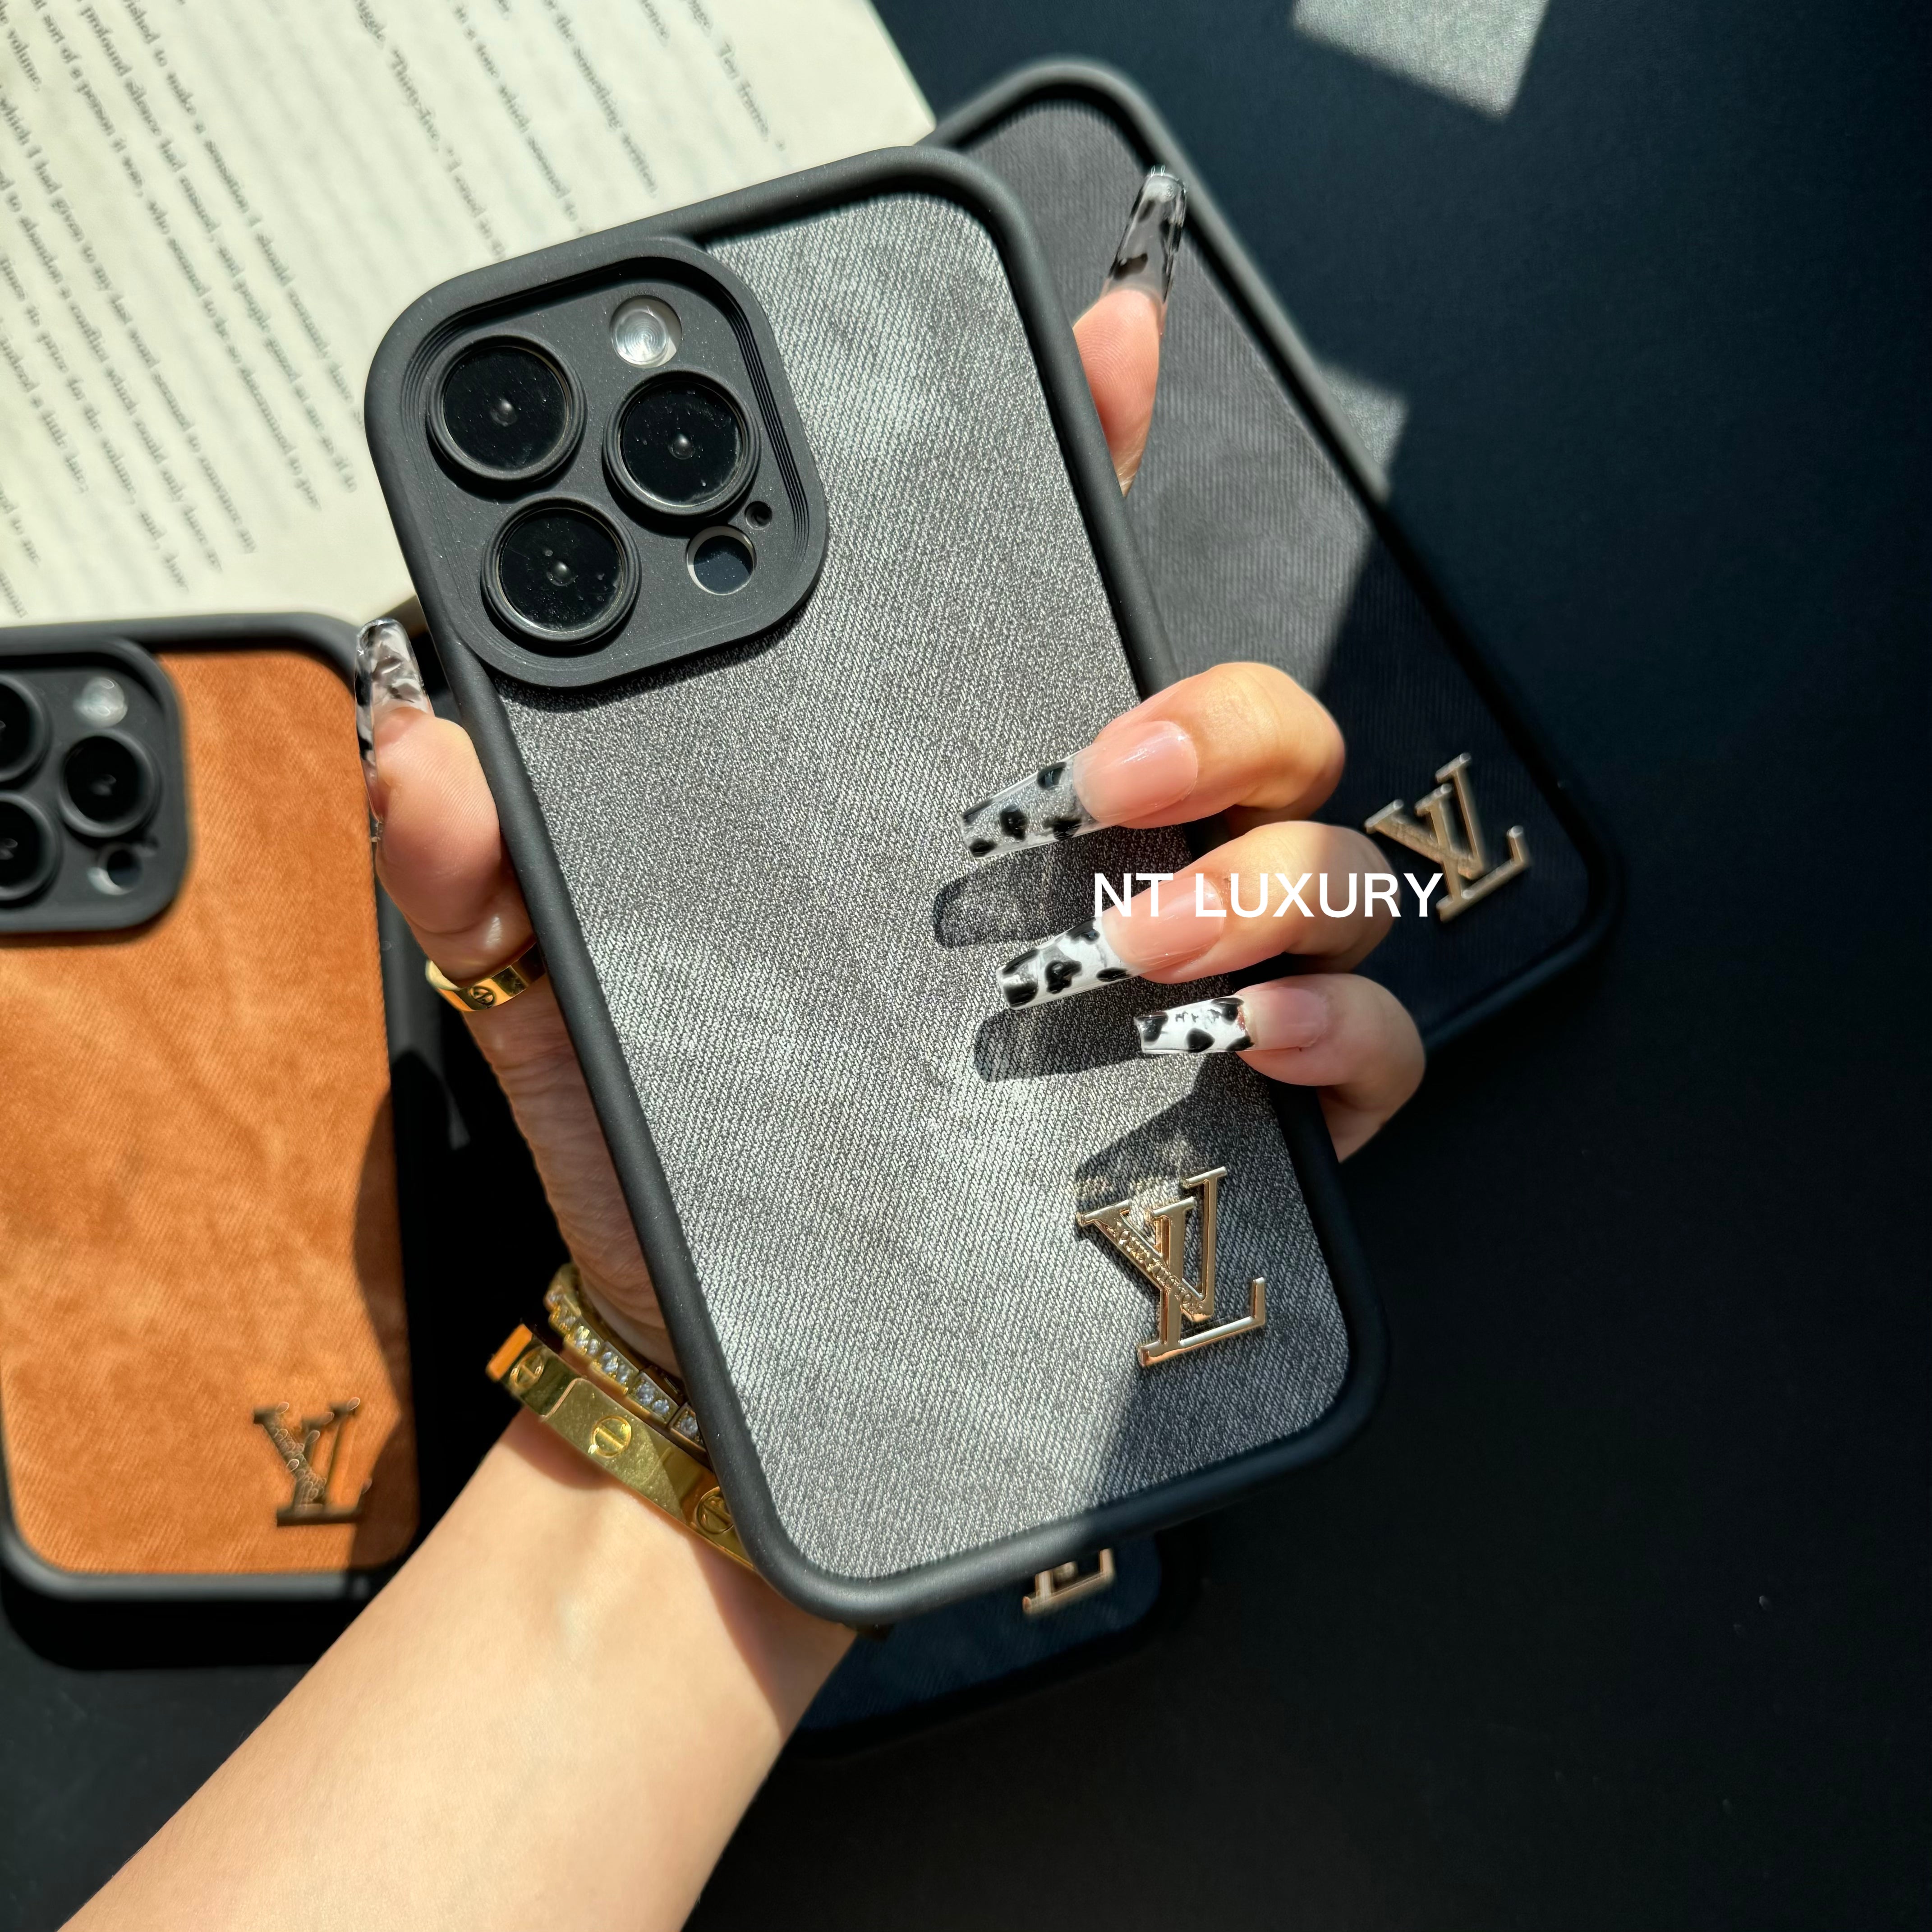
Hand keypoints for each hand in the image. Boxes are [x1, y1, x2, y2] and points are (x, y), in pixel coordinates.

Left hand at [360, 281, 1421, 1366]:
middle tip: (1088, 783)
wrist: (712, 1356)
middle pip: (1249, 721)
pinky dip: (1337, 1032)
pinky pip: (1364, 1045)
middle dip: (1209, 716)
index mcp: (962, 813)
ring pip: (1327, 861)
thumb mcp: (560, 994)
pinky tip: (1245, 1045)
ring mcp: (1181, 996)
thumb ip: (488, 864)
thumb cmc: (662, 1156)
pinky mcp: (1228, 1122)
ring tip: (1145, 949)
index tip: (1106, 344)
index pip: (1053, 603)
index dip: (1097, 456)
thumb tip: (428, 740)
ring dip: (1267, 877)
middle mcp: (1098, 883)